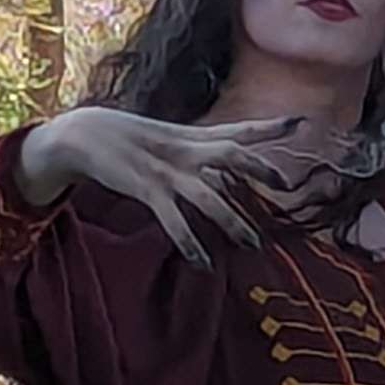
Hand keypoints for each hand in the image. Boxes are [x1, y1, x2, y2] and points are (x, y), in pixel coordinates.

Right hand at [17, 105, 337, 266]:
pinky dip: (189, 241)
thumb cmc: (129, 140)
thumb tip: (225, 168)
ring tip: (254, 244)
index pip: (238, 130)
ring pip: (208, 196)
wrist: (83, 135)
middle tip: (288, 186)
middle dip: (260, 168)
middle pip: (231, 154)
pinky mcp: (146, 188)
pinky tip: (202, 262)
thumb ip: (197, 152)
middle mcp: (185, 150)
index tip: (300, 122)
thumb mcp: (168, 140)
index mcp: (192, 138)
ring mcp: (166, 170)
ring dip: (232, 220)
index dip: (270, 127)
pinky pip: (173, 219)